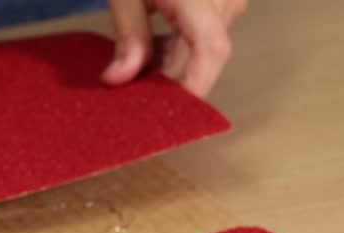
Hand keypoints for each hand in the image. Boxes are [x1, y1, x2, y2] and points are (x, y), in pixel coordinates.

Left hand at [102, 0, 244, 97]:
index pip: (211, 51)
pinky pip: (207, 35)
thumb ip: (128, 34)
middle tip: (132, 86)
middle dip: (170, 78)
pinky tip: (155, 44)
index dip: (192, 87)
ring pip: (206, 50)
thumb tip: (120, 79)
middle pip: (205, 57)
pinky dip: (180, 47)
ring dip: (174, 62)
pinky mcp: (223, 1)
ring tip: (138, 57)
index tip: (166, 111)